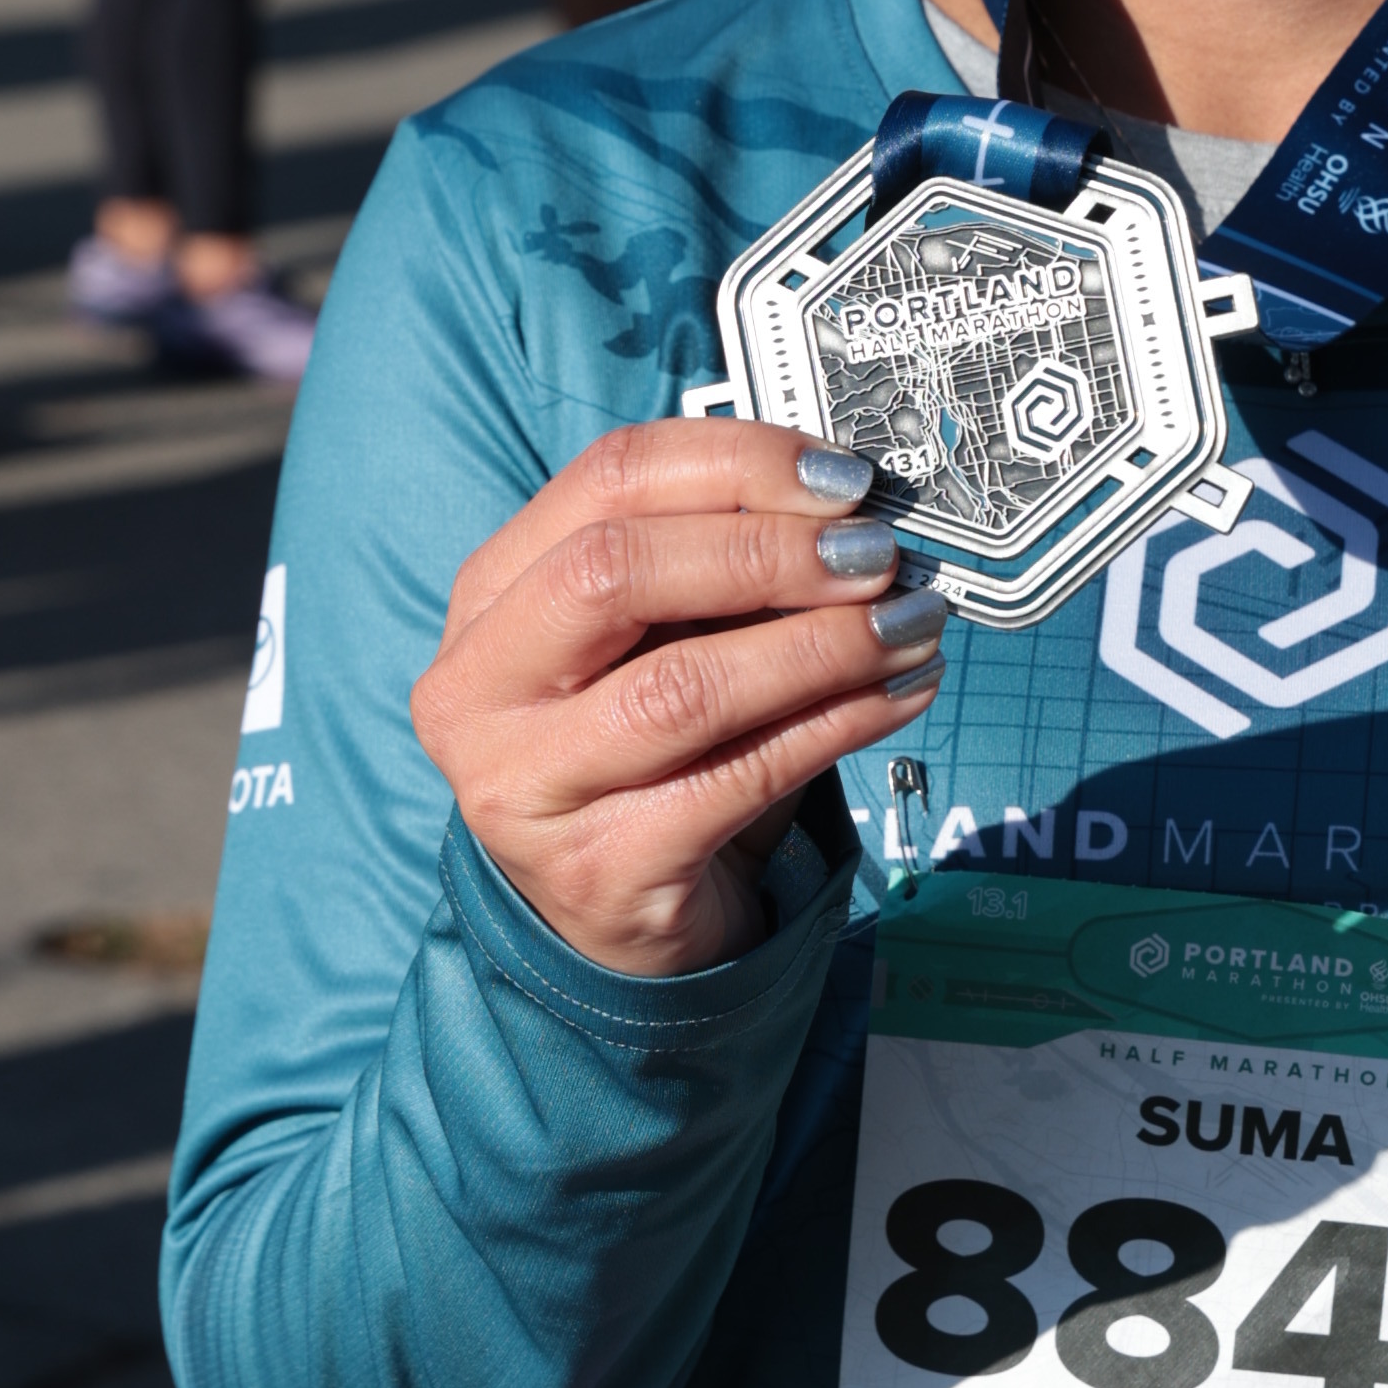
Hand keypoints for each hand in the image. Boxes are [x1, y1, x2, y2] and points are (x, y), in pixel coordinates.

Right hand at [410, 419, 943, 979]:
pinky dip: (837, 725)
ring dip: (820, 644)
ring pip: (681, 685)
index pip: (603, 482)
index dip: (735, 462)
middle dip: (768, 551)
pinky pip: (738, 778)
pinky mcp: (597, 870)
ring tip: (909, 624)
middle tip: (877, 555)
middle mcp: (477, 690)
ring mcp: (524, 788)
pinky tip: (899, 695)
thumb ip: (717, 570)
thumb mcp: (652, 645)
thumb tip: (851, 509)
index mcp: (488, 598)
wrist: (615, 925)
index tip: (841, 479)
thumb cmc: (645, 757)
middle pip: (616, 571)